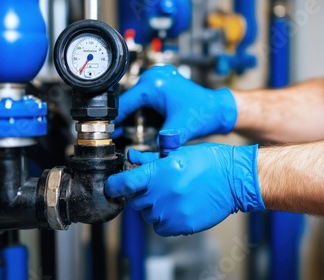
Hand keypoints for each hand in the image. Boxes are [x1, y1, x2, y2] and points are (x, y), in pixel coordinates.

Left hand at [105, 143, 264, 235]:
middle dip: (141, 194)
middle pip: (135, 201)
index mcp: (159, 173)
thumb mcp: (177, 153)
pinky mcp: (182, 225)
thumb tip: (132, 157)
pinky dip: (164, 221)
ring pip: (147, 216)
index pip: (123, 183)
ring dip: (153, 208)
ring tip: (171, 197)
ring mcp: (172, 211)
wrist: (234, 179)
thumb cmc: (208, 161)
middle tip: (156, 187)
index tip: (112, 187)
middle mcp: (162, 193)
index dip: (114, 185)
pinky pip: (161, 228)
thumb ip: (151, 159)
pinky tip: (176, 209)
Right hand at [116, 65, 236, 144]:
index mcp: (154, 85)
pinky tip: (134, 123)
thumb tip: (145, 159)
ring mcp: (158, 78)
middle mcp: (153, 77)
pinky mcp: (162, 83)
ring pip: (134, 99)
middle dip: (120, 118)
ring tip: (118, 131)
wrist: (218, 108)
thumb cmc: (203, 114)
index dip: (114, 119)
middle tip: (109, 134)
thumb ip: (160, 143)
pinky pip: (143, 97)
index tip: (104, 131)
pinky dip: (139, 110)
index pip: (125, 103)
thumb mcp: (178, 131)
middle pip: (128, 100)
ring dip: (129, 114)